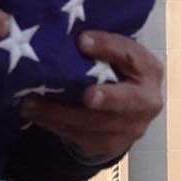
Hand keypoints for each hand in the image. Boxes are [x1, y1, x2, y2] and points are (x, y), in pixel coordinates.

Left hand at [17, 31, 163, 159]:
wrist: (126, 109)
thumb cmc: (116, 70)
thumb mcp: (115, 54)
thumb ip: (101, 45)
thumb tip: (68, 34)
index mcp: (149, 70)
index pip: (132, 57)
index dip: (109, 48)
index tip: (82, 41)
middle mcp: (147, 102)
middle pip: (125, 101)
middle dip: (106, 98)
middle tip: (86, 95)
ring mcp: (131, 128)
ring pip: (95, 124)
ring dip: (60, 114)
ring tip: (31, 103)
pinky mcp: (110, 145)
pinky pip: (81, 137)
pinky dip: (55, 125)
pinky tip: (36, 115)